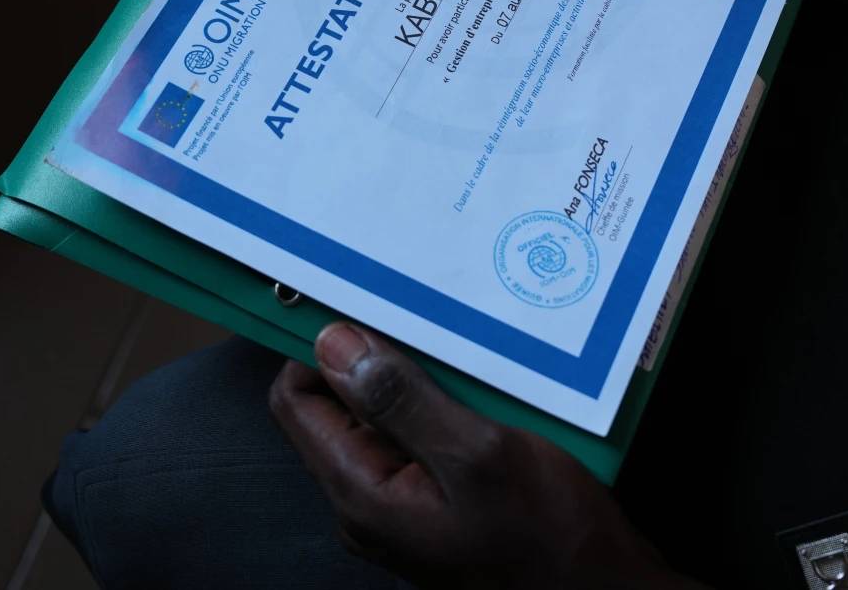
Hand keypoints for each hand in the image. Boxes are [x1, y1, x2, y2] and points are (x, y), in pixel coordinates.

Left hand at [269, 321, 701, 587]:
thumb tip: (334, 343)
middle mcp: (369, 501)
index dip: (322, 349)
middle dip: (381, 361)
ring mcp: (404, 504)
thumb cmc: (551, 540)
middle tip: (434, 328)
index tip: (366, 308)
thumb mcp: (479, 454)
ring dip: (423, 380)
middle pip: (341, 405)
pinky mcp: (439, 501)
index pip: (296, 400)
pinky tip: (489, 392)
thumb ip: (401, 400)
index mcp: (361, 493)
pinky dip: (449, 405)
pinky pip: (425, 437)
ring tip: (470, 360)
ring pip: (389, 416)